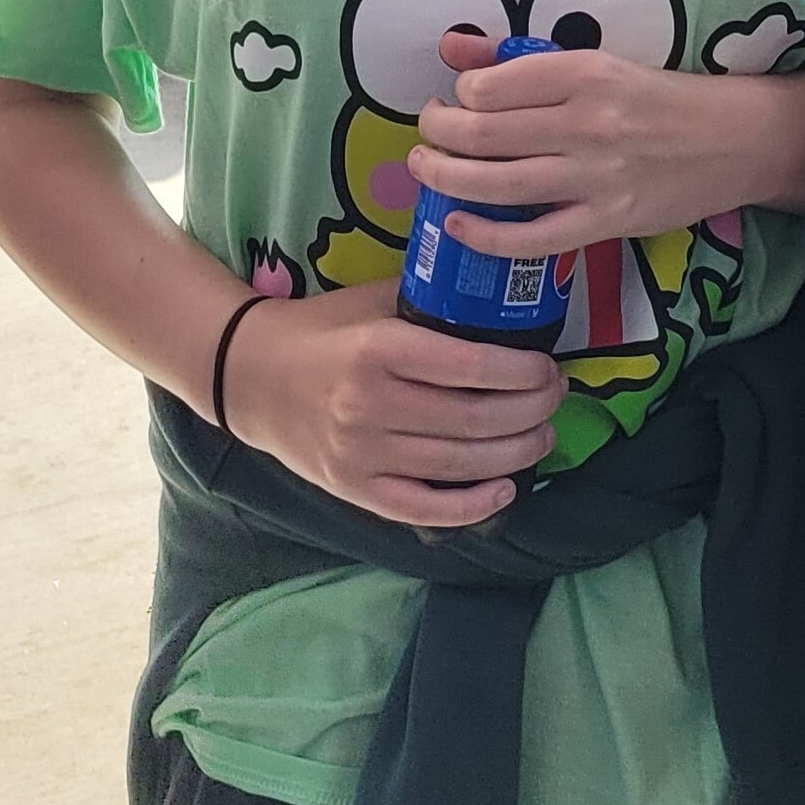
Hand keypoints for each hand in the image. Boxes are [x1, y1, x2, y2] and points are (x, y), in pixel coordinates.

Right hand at [218, 286, 563, 523]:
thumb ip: (430, 299)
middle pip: (474, 418)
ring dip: (515, 452)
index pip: (471, 365)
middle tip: (555, 398)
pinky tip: (504, 489)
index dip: (522, 371)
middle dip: (531, 411)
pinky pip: (424, 507)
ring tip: (543, 434)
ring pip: (459, 463)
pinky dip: (471, 505)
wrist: (249, 376)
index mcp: (379, 349)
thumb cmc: (322, 330)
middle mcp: (370, 405)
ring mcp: (361, 454)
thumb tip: (500, 297)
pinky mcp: (355, 490)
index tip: (547, 367)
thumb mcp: (372, 299)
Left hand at [408, 29, 786, 253]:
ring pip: (498, 185)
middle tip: (428, 134)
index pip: (492, 85)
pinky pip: (533, 240)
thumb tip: (452, 49)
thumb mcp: (598, 61)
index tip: (460, 97)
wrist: (737, 140)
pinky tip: (457, 226)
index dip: (460, 93)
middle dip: (438, 134)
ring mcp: (598, 177)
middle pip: (484, 134)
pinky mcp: (609, 221)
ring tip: (427, 169)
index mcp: (588, 71)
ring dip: (446, 179)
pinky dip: (487, 236)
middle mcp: (589, 122)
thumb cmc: (662, 96)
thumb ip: (520, 57)